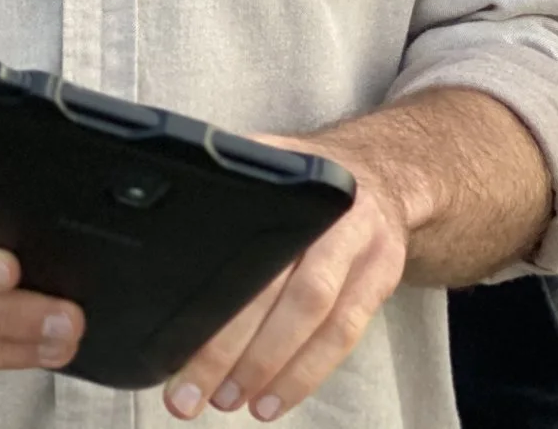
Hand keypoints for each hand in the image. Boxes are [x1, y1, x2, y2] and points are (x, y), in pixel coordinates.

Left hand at [161, 146, 408, 420]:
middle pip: (280, 285)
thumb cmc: (313, 176)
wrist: (386, 175)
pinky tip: (274, 399)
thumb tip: (170, 194)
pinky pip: (345, 336)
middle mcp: (335, 215)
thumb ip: (237, 176)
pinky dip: (307, 374)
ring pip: (317, 316)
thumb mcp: (276, 158)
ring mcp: (363, 249)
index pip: (253, 243)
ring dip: (273, 368)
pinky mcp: (381, 282)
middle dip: (233, 345)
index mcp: (297, 186)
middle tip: (193, 388)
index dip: (220, 293)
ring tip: (232, 400)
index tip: (179, 330)